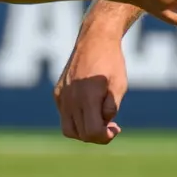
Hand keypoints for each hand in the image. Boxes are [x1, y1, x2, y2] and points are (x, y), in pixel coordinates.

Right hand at [54, 30, 129, 144]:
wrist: (95, 39)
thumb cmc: (111, 62)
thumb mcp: (119, 86)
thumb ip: (111, 109)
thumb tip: (103, 125)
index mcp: (88, 96)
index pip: (92, 132)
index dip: (105, 137)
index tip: (116, 128)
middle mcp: (71, 98)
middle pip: (80, 134)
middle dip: (97, 135)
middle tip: (112, 126)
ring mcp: (61, 96)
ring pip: (68, 130)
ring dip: (84, 131)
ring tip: (98, 121)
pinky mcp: (57, 92)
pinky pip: (64, 116)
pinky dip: (76, 119)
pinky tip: (89, 108)